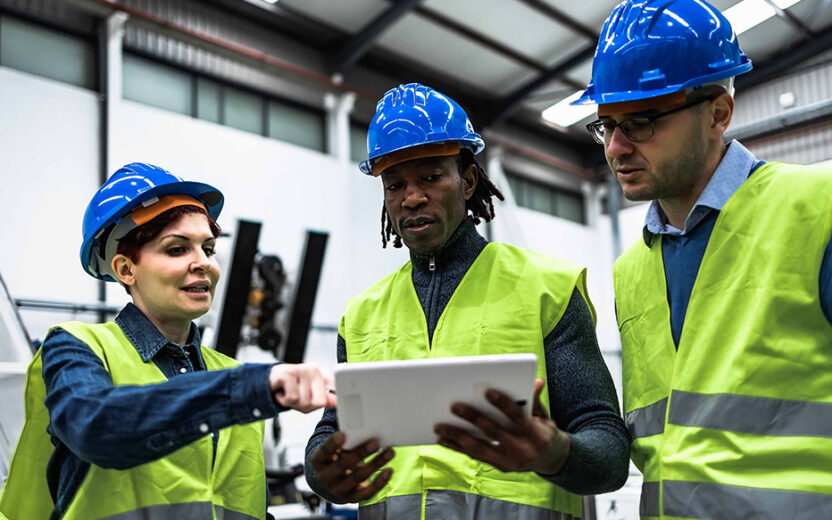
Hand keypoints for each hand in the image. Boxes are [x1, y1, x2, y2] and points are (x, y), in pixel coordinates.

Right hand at [269, 363, 336, 412]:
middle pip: (320, 402)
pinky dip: (285, 401)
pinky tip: (282, 393)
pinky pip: (292, 398)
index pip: (334, 392)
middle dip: (306, 406)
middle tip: (297, 398)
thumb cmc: (291, 389)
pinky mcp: (288, 373)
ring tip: (288, 394)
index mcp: (322, 375)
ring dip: (293, 403)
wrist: (269, 381)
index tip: (320, 402)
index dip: (327, 402)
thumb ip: (323, 400)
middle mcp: (314, 370)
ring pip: (305, 401)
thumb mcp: (309, 398)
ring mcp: (301, 369)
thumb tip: (336, 402)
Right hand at [309, 432, 393, 502]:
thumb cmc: (337, 457)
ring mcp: (338, 490)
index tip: (342, 434)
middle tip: (375, 443)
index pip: (324, 451)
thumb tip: (363, 426)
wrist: (333, 481)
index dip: (333, 443)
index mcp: (318, 461)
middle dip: (360, 453)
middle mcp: (325, 477)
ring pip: (358, 477)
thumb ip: (344, 440)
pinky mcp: (351, 498)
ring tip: (389, 452)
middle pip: (342, 465)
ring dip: (376, 464)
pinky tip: (389, 470)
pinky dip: (379, 482)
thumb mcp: (335, 448)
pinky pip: (367, 493)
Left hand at [434, 378, 569, 474]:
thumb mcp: (544, 415)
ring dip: (458, 437)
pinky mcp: (500, 467)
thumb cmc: (544, 431)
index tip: (487, 391)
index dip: (503, 404)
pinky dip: (458, 448)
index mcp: (535, 434)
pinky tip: (443, 440)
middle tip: (454, 406)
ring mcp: (510, 462)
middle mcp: (522, 450)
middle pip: (494, 433)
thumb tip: (536, 381)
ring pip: (480, 448)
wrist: (553, 460)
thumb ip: (535, 400)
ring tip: (440, 426)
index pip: (518, 417)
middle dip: (473, 419)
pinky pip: (475, 457)